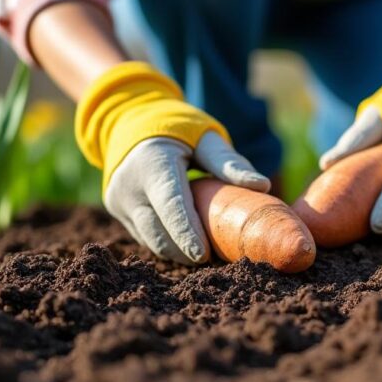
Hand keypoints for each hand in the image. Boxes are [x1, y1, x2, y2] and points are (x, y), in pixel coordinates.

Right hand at [105, 132, 268, 263]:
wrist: (135, 123)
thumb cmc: (182, 131)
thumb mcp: (207, 140)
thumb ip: (230, 163)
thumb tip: (263, 186)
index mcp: (152, 164)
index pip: (170, 205)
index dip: (186, 232)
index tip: (203, 255)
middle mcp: (129, 185)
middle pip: (159, 230)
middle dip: (187, 251)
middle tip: (219, 258)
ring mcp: (119, 201)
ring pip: (151, 240)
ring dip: (178, 252)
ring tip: (208, 255)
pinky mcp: (118, 211)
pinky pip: (145, 236)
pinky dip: (168, 244)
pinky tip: (190, 247)